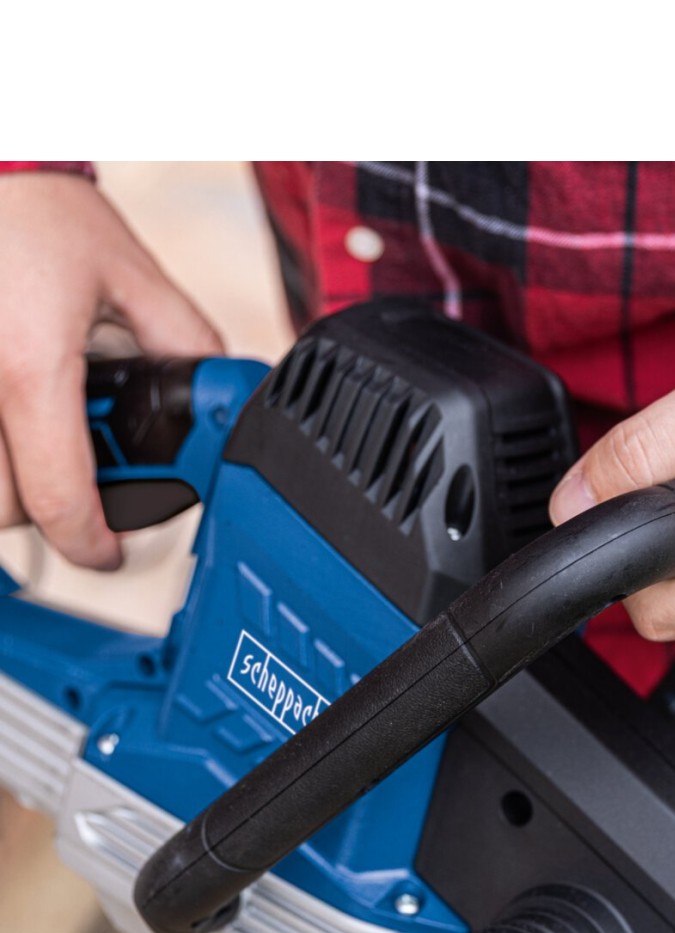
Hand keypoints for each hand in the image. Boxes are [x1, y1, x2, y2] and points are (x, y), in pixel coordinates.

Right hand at [0, 173, 222, 569]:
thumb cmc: (37, 209)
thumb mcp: (131, 273)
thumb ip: (184, 341)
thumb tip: (225, 392)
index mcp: (30, 370)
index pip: (57, 498)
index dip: (91, 542)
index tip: (108, 553)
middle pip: (6, 509)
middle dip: (49, 511)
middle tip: (83, 490)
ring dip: (14, 485)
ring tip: (45, 445)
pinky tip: (16, 425)